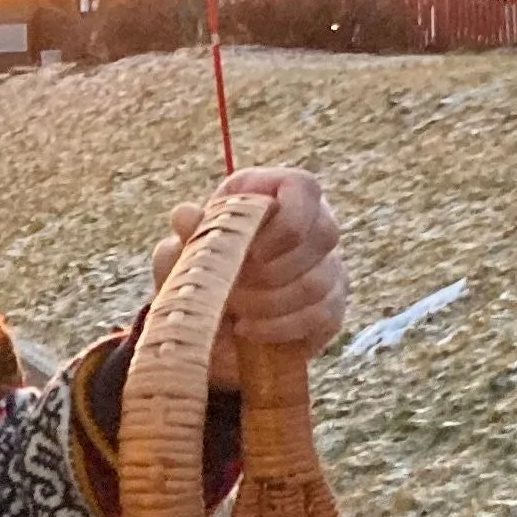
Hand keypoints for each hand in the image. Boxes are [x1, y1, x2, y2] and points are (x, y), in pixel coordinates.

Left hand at [152, 164, 346, 384]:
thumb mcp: (184, 256)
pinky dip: (279, 326)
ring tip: (234, 311)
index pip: (304, 187)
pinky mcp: (332, 306)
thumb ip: (186, 235)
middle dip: (271, 270)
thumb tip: (186, 215)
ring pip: (317, 281)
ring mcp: (329, 265)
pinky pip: (320, 314)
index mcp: (274, 193)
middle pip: (323, 234)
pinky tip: (249, 329)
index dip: (287, 218)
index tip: (253, 250)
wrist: (213, 329)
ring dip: (269, 301)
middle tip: (232, 289)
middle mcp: (312, 222)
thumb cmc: (202, 275)